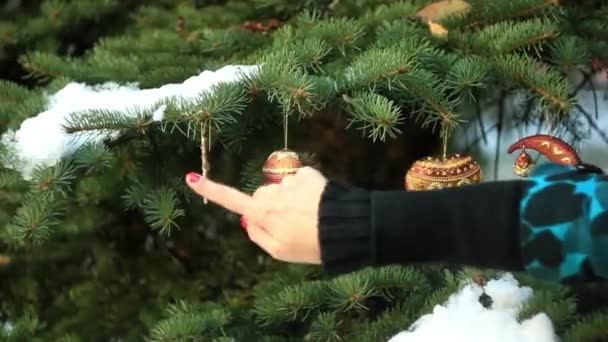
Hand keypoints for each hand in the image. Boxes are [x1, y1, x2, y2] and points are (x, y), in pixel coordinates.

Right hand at [185, 167, 327, 263]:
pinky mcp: (307, 173)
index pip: (230, 200)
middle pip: (260, 195)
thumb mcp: (279, 252)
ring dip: (291, 198)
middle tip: (292, 224)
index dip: (210, 190)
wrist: (345, 229)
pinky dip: (307, 189)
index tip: (191, 177)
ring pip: (281, 187)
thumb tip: (246, 219)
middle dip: (270, 205)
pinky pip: (299, 179)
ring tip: (310, 216)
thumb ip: (258, 235)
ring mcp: (289, 182)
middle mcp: (271, 194)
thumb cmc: (310, 246)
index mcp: (262, 214)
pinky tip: (318, 203)